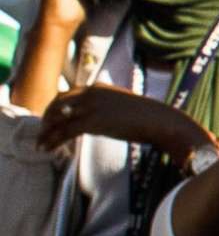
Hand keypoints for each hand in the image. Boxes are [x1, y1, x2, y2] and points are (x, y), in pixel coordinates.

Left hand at [36, 84, 210, 161]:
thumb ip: (109, 107)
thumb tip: (107, 119)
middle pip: (58, 103)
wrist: (162, 121)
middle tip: (44, 132)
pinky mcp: (93, 121)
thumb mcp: (125, 106)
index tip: (53, 120)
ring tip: (41, 144)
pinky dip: (53, 140)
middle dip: (47, 119)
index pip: (67, 94)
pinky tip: (47, 148)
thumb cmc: (150, 118)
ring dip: (46, 131)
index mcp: (98, 87)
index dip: (56, 108)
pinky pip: (65, 131)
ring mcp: (91, 106)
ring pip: (58, 118)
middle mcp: (91, 92)